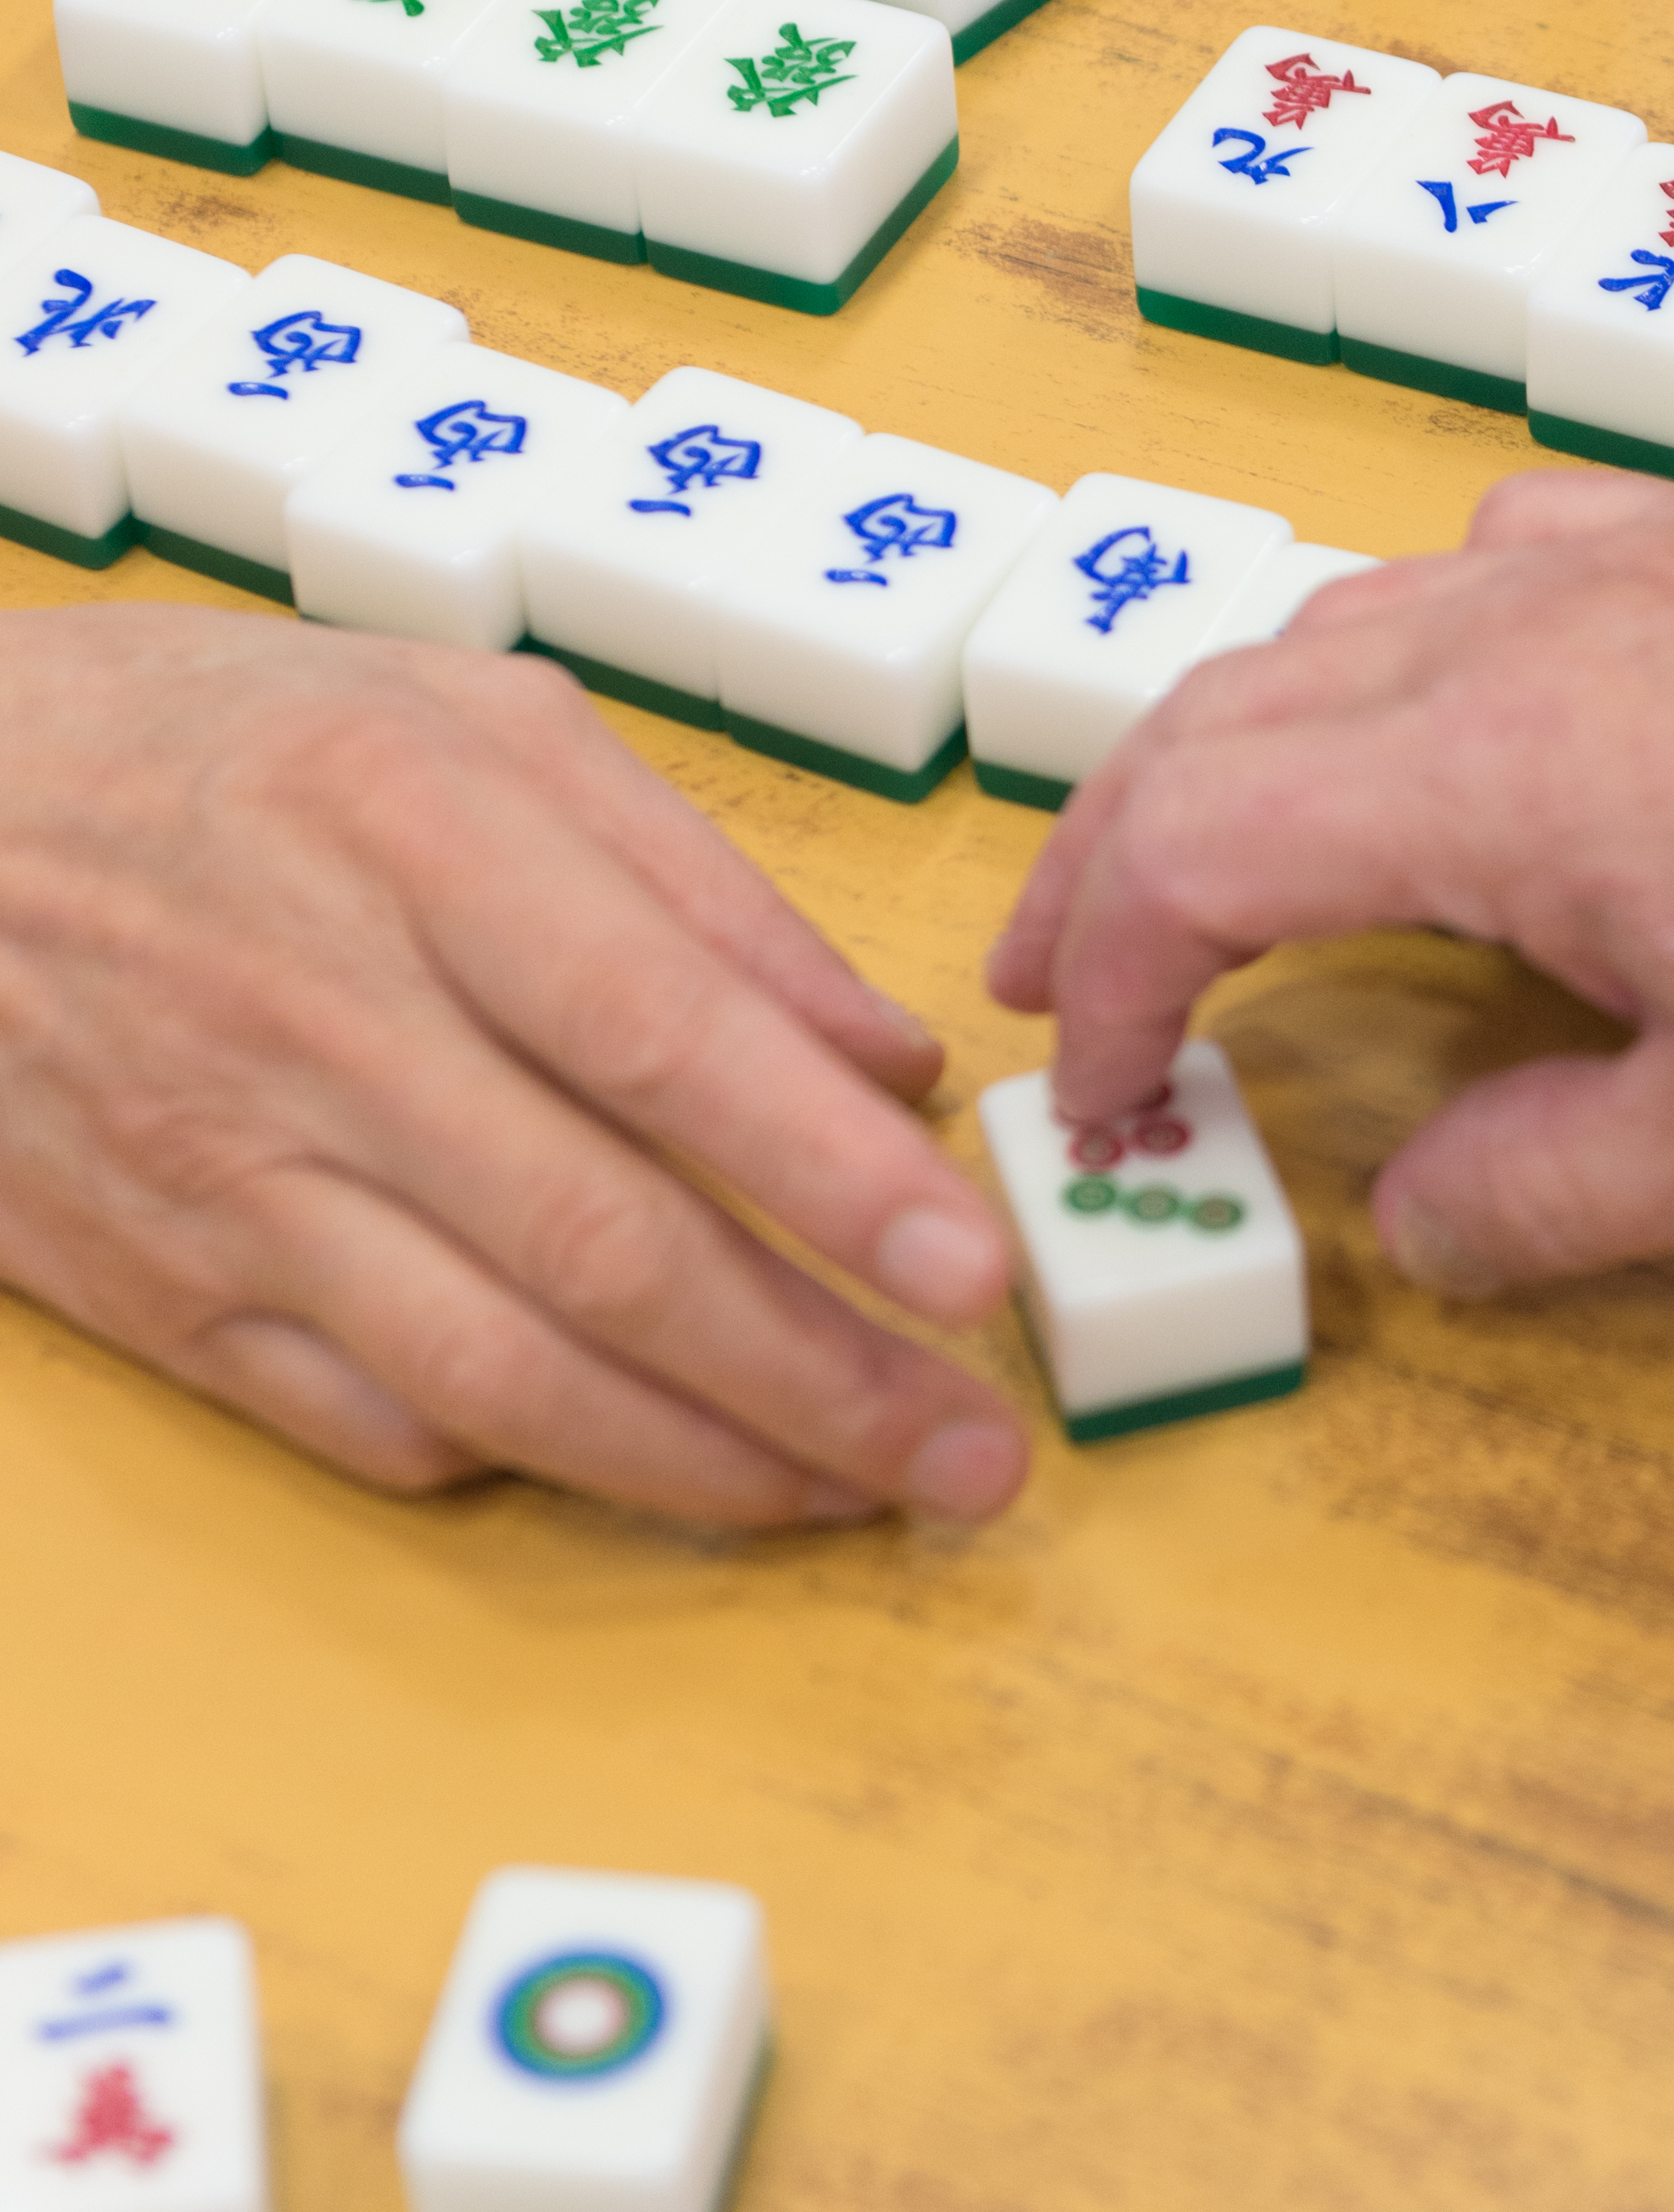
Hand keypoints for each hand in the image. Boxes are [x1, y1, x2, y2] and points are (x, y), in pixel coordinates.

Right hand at [0, 610, 1028, 1529]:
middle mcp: (324, 1026)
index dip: (825, 1171)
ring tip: (858, 1492)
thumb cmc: (222, 744)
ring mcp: (231, 1181)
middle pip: (606, 1246)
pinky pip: (374, 1422)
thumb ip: (700, 880)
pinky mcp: (161, 1294)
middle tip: (974, 1450)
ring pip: (502, 1374)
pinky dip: (534, 1459)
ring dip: (706, 1460)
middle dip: (819, 1375)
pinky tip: (657, 1461)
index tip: (969, 1265)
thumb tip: (887, 1052)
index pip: (659, 1038)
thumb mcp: (472, 719)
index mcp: (418, 842)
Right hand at [989, 477, 1673, 1290]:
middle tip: (1063, 986)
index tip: (1108, 1099)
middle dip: (1115, 855)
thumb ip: (1538, 1191)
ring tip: (1218, 872)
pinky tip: (1446, 735)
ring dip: (1239, 754)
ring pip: (1338, 626)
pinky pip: (1483, 571)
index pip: (1193, 844)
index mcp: (1500, 763)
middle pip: (1223, 711)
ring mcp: (1627, 557)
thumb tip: (1416, 1222)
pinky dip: (1393, 661)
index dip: (1114, 983)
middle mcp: (1528, 621)